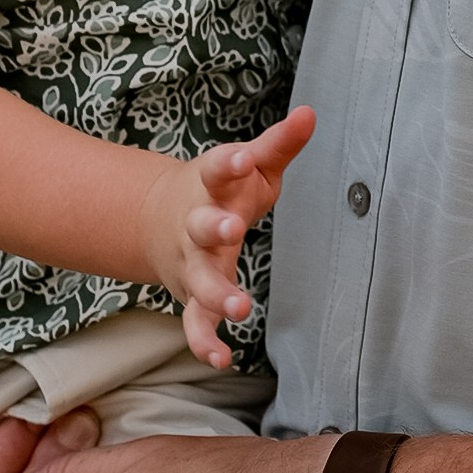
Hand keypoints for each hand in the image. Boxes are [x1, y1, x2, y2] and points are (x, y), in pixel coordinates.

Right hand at [139, 107, 316, 367]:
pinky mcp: (192, 296)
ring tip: (240, 308)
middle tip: (231, 229)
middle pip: (200, 227)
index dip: (228, 162)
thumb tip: (310, 113)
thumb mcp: (250, 164)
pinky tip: (221, 359)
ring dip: (216, 294)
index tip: (241, 156)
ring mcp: (192, 263)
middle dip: (213, 228)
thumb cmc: (222, 189)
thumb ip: (279, 143)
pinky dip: (203, 342)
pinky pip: (194, 323)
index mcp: (211, 186)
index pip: (216, 169)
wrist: (161, 220)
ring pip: (199, 281)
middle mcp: (196, 225)